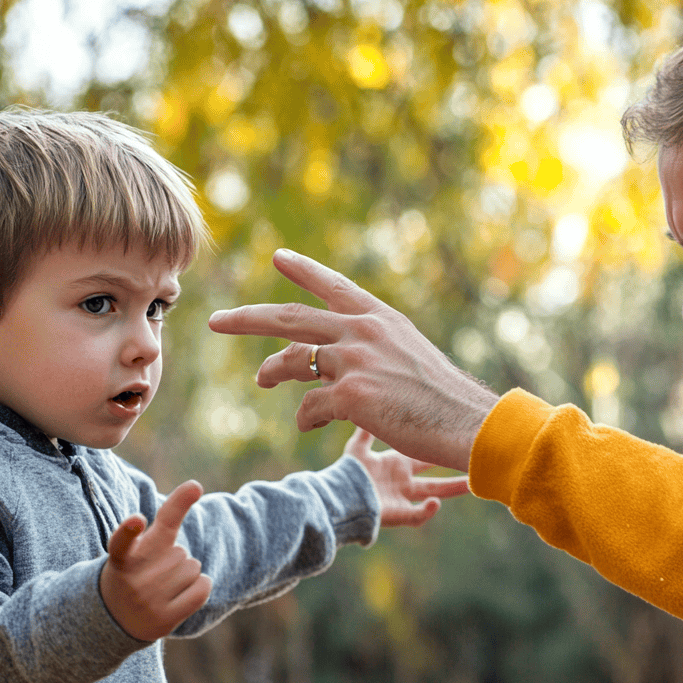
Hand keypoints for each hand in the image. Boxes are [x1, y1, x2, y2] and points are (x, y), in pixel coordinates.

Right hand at [99, 481, 212, 640]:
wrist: (116, 619)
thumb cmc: (136, 570)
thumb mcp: (140, 545)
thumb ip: (165, 517)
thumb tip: (194, 485)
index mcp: (121, 558)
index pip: (125, 539)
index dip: (129, 529)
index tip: (137, 519)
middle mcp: (132, 579)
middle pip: (180, 552)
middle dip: (175, 558)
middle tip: (153, 573)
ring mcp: (147, 601)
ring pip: (194, 568)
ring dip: (187, 573)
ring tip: (162, 588)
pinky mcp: (164, 620)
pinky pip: (202, 588)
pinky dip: (201, 586)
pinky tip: (180, 595)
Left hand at [207, 249, 499, 471]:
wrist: (465, 421)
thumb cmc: (443, 396)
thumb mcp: (409, 354)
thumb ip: (373, 347)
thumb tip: (336, 359)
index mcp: (379, 317)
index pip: (332, 286)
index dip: (303, 271)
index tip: (278, 258)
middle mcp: (363, 331)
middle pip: (290, 318)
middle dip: (248, 318)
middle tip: (216, 320)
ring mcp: (354, 361)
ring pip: (292, 362)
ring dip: (271, 372)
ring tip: (261, 379)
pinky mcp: (351, 395)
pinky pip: (309, 406)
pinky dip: (305, 417)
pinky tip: (309, 424)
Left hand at [343, 427, 470, 526]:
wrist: (334, 497)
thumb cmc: (344, 473)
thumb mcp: (356, 446)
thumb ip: (365, 429)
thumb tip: (366, 402)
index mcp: (394, 462)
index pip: (422, 452)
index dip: (437, 445)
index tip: (456, 435)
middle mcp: (401, 480)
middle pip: (435, 474)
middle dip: (455, 469)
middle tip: (480, 461)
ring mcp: (401, 498)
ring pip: (434, 493)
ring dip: (453, 489)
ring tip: (473, 485)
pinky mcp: (397, 515)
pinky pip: (418, 515)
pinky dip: (427, 511)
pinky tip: (433, 503)